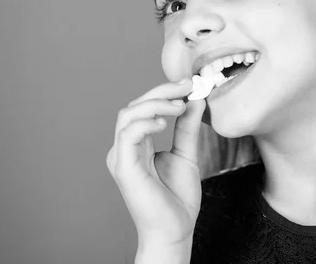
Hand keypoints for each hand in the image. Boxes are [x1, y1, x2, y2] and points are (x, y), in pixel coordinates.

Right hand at [106, 78, 205, 245]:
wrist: (175, 231)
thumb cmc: (177, 199)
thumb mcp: (186, 154)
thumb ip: (187, 127)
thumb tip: (195, 99)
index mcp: (137, 144)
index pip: (144, 108)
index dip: (164, 92)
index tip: (189, 84)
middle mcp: (125, 148)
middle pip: (134, 106)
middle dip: (161, 91)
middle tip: (187, 85)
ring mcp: (121, 157)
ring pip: (128, 115)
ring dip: (155, 103)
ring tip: (180, 104)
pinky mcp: (122, 167)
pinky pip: (127, 134)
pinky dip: (145, 122)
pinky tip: (165, 122)